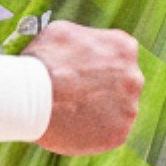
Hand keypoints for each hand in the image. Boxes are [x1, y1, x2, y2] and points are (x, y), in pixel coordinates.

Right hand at [25, 20, 142, 155]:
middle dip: (103, 86)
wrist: (31, 97)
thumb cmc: (44, 60)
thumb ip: (87, 38)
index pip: (119, 54)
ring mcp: (129, 108)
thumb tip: (88, 46)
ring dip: (98, 109)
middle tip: (75, 91)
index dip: (98, 62)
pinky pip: (108, 131)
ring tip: (69, 109)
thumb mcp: (64, 31)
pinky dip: (93, 130)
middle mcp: (134, 77)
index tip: (81, 69)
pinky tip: (72, 125)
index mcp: (124, 48)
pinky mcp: (118, 134)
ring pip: (116, 109)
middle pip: (122, 82)